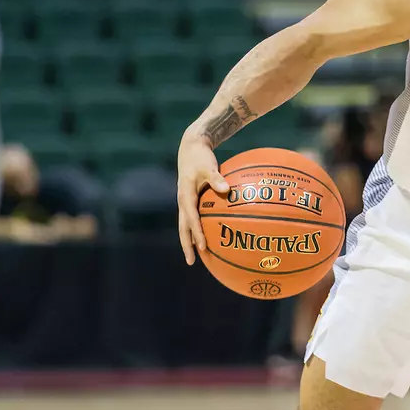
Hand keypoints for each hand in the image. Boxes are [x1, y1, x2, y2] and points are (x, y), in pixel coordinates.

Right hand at [177, 133, 228, 264]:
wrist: (191, 147)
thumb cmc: (200, 156)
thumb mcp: (208, 166)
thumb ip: (217, 178)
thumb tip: (226, 190)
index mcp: (185, 195)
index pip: (191, 219)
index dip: (196, 233)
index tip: (203, 247)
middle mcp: (183, 201)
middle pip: (183, 228)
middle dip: (187, 245)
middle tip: (192, 262)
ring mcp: (185, 201)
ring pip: (185, 225)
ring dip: (190, 239)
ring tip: (197, 255)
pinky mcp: (190, 199)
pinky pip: (192, 218)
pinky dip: (196, 229)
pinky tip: (206, 237)